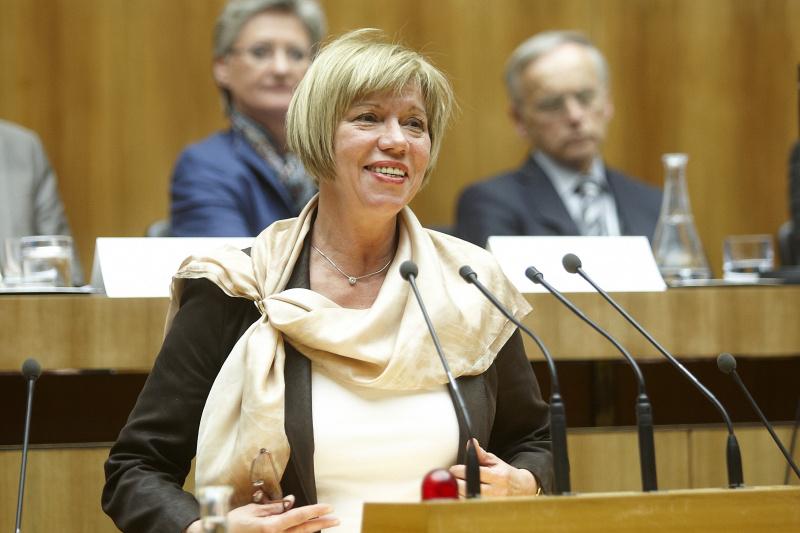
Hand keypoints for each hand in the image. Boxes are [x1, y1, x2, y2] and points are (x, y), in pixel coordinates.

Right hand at [184, 495, 338, 532]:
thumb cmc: (233, 523)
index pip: (298, 516)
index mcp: (271, 527)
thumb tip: (290, 502)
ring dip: (313, 528)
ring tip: (327, 523)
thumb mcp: (253, 510)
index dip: (315, 511)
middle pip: (303, 529)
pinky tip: (307, 528)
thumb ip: (273, 508)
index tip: (329, 507)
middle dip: (321, 523)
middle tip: (336, 518)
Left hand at [449, 440, 538, 497]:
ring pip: (466, 499)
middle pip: (467, 488)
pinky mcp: (489, 510)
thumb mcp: (495, 461)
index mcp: (498, 477)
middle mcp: (496, 492)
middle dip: (455, 481)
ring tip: (456, 484)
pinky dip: (463, 500)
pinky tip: (461, 494)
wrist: (521, 489)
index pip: (473, 473)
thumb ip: (480, 454)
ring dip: (457, 492)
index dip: (458, 470)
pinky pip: (470, 506)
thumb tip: (471, 442)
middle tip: (451, 476)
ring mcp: (492, 503)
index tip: (453, 469)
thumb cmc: (505, 473)